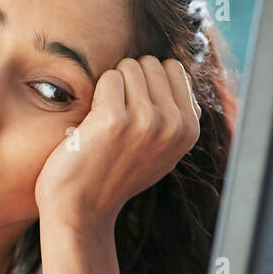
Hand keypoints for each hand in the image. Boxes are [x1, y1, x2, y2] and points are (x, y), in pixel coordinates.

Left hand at [34, 55, 200, 231]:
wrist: (82, 209)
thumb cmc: (115, 174)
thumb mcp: (161, 149)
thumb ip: (176, 113)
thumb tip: (175, 68)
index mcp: (190, 130)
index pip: (173, 69)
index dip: (148, 83)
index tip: (136, 114)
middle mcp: (174, 125)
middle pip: (151, 64)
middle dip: (130, 82)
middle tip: (118, 120)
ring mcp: (147, 122)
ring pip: (129, 67)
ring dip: (112, 88)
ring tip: (106, 123)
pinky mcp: (115, 120)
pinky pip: (109, 78)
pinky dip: (96, 94)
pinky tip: (93, 123)